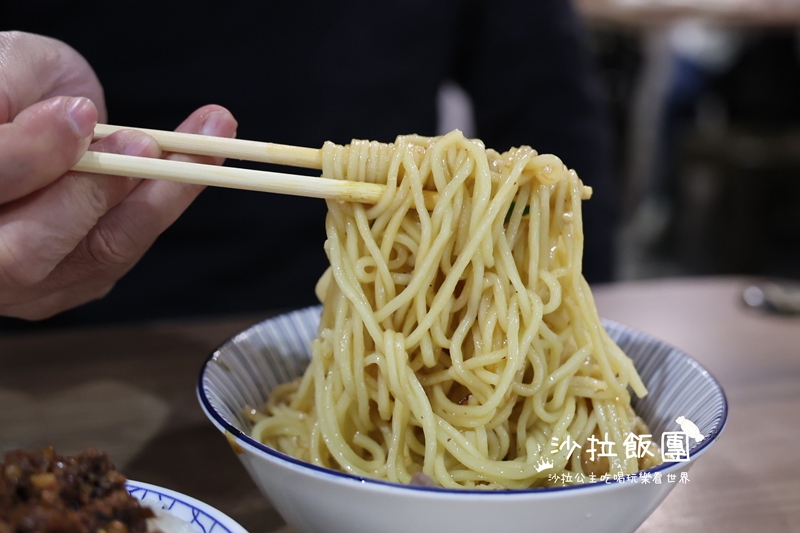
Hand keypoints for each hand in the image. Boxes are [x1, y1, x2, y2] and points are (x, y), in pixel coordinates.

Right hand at [0, 31, 237, 319]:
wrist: (26, 111)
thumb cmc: (9, 85)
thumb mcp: (6, 66)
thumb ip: (11, 89)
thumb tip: (71, 125)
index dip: (28, 160)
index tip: (80, 116)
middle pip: (25, 256)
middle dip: (93, 195)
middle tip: (144, 143)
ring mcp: (22, 284)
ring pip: (97, 255)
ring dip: (158, 198)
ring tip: (199, 145)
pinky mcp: (74, 282)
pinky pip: (128, 249)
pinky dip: (170, 201)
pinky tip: (201, 158)